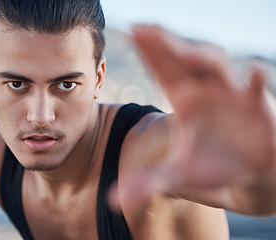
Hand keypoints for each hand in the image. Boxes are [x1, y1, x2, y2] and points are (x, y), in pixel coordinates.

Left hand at [109, 25, 275, 214]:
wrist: (248, 177)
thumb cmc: (212, 168)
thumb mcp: (176, 177)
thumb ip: (147, 183)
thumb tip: (111, 201)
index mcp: (184, 100)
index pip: (163, 70)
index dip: (150, 52)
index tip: (133, 31)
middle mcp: (206, 91)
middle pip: (183, 61)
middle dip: (166, 45)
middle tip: (144, 28)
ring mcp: (232, 96)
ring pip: (216, 69)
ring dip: (202, 59)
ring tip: (183, 53)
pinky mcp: (257, 108)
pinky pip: (256, 93)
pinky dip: (255, 84)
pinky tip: (253, 75)